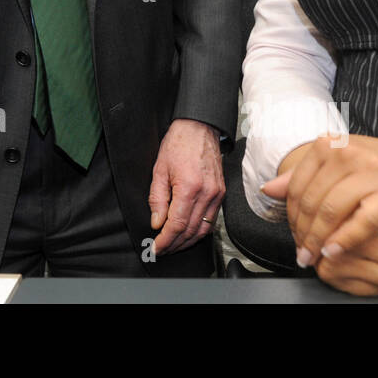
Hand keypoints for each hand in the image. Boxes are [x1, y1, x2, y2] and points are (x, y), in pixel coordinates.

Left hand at [147, 118, 224, 254]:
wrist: (199, 128)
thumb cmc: (178, 144)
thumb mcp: (159, 170)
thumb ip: (157, 199)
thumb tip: (157, 222)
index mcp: (189, 187)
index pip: (177, 225)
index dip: (165, 240)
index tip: (156, 248)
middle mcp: (207, 194)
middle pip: (191, 231)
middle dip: (175, 244)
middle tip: (162, 250)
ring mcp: (217, 194)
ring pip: (203, 229)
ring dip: (188, 241)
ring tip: (173, 246)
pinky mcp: (221, 193)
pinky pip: (212, 219)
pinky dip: (200, 231)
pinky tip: (189, 233)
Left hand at [262, 132, 377, 265]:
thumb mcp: (341, 163)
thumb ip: (304, 175)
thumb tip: (268, 189)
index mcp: (331, 143)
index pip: (297, 183)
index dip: (290, 214)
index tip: (292, 234)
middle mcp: (348, 152)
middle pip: (312, 199)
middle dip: (303, 231)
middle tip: (301, 252)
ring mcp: (372, 169)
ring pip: (332, 211)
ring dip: (319, 239)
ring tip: (314, 256)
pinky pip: (362, 222)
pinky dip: (345, 241)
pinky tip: (335, 252)